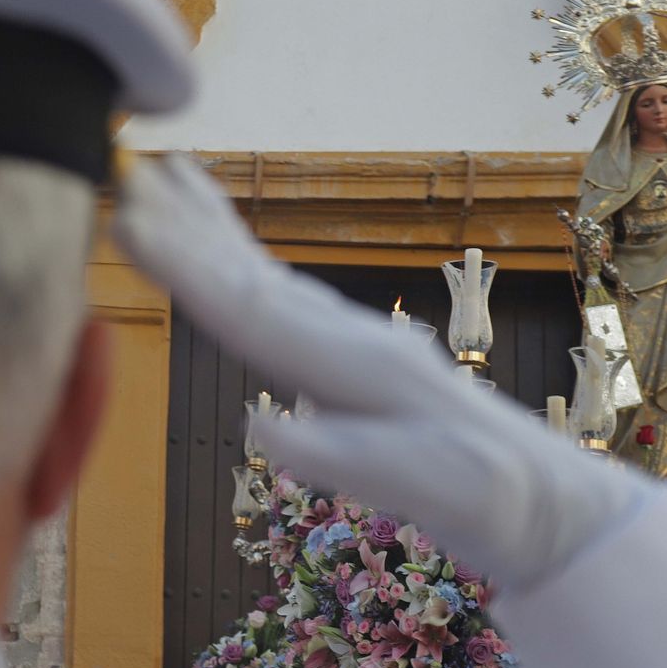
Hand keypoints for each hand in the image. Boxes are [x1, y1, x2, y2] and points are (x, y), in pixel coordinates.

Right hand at [113, 154, 653, 590]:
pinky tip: (224, 254)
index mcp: (356, 363)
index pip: (252, 309)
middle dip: (186, 226)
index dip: (185, 266)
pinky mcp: (350, 355)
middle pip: (251, 273)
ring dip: (210, 229)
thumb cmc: (483, 495)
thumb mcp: (422, 486)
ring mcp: (352, 339)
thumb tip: (262, 424)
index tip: (131, 216)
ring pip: (265, 273)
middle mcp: (349, 336)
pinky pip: (282, 297)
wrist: (540, 496)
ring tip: (163, 178)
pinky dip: (243, 263)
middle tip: (126, 171)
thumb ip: (344, 458)